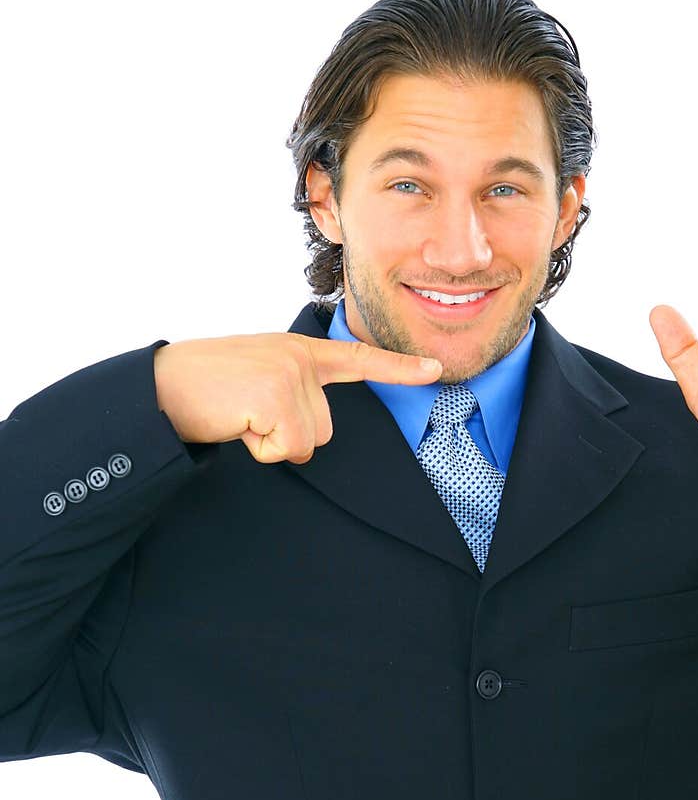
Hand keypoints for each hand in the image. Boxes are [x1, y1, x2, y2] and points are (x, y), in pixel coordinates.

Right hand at [154, 333, 441, 463]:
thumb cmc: (203, 391)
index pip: (356, 359)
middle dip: (287, 437)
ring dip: (272, 444)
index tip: (435, 370)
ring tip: (238, 417)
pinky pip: (288, 448)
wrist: (159, 387)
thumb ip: (291, 392)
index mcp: (297, 351)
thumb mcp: (255, 380)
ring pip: (309, 442)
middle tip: (246, 416)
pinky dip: (260, 448)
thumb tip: (307, 435)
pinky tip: (236, 422)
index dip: (398, 369)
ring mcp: (290, 372)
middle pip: (326, 429)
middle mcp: (299, 355)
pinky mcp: (278, 395)